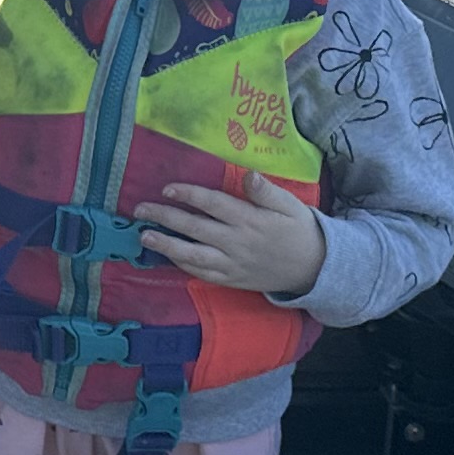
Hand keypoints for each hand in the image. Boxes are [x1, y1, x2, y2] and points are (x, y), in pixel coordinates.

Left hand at [135, 173, 328, 298]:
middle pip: (195, 228)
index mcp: (250, 220)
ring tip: (144, 237)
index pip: (213, 205)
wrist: (313, 268)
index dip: (188, 195)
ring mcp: (232, 264)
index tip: (167, 189)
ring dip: (167, 246)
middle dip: (165, 218)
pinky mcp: (232, 280)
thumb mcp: (290, 205)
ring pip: (193, 256)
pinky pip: (203, 274)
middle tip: (140, 210)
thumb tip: (249, 174)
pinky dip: (183, 265)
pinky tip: (167, 256)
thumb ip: (266, 192)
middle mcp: (237, 243)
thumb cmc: (298, 229)